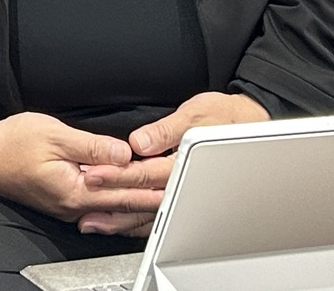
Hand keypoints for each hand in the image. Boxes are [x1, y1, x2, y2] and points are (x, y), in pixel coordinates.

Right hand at [0, 112, 164, 224]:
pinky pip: (101, 205)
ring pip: (114, 208)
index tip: (176, 177)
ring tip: (166, 198)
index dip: (152, 182)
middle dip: (154, 198)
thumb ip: (91, 146)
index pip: (124, 188)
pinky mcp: (64, 200)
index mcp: (75, 190)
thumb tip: (123, 152)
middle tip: (182, 191)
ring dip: (141, 203)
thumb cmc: (12, 143)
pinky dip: (121, 202)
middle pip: (124, 204)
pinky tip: (132, 200)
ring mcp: (69, 205)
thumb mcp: (54, 135)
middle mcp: (75, 205)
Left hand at [76, 92, 269, 235]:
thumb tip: (140, 142)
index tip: (95, 173)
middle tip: (84, 198)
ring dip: (119, 216)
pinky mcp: (181, 195)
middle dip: (111, 199)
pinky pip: (155, 212)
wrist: (249, 127)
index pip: (145, 173)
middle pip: (142, 196)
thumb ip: (166, 131)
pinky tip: (117, 219)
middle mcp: (184, 183)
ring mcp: (184, 194)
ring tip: (93, 219)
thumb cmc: (225, 117)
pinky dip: (134, 219)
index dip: (118, 174)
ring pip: (147, 211)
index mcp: (185, 162)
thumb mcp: (197, 113)